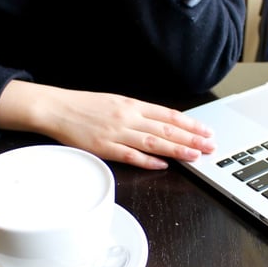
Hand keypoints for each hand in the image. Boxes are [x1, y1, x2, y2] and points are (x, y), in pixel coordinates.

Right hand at [0, 81, 215, 169]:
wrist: (57, 108)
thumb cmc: (85, 106)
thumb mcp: (115, 102)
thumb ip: (137, 112)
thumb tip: (161, 122)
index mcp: (132, 104)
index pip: (168, 115)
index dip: (190, 124)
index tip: (206, 131)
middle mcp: (128, 117)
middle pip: (166, 129)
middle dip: (191, 139)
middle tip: (210, 146)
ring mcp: (117, 133)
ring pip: (153, 142)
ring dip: (177, 150)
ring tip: (194, 156)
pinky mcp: (104, 148)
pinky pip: (130, 155)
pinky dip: (148, 160)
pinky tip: (163, 164)